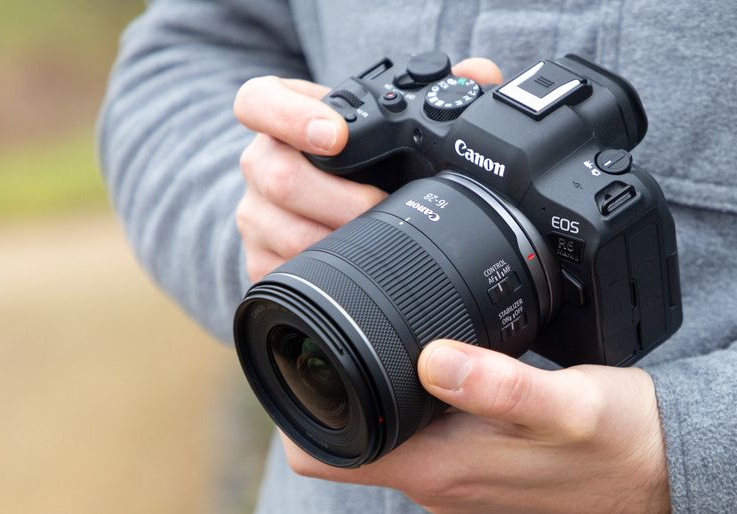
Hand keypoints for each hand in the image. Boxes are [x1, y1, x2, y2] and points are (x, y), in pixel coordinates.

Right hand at [234, 58, 503, 280]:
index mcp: (280, 116)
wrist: (324, 205)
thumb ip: (431, 91)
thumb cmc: (355, 157)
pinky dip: (320, 275)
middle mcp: (261, 163)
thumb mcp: (380, 121)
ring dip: (333, 239)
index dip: (289, 116)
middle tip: (379, 205)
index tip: (335, 135)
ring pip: (280, 230)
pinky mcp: (258, 258)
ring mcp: (254, 213)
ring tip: (374, 241)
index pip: (258, 102)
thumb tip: (482, 75)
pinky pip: (281, 271)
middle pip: (276, 176)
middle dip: (337, 197)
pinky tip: (350, 272)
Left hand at [281, 340, 671, 513]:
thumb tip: (429, 355)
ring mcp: (455, 478)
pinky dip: (412, 397)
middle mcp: (435, 481)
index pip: (322, 452)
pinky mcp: (478, 465)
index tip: (305, 342)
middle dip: (330, 380)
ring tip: (383, 326)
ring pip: (382, 431)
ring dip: (372, 386)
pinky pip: (421, 431)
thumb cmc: (619, 440)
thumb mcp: (565, 405)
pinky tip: (435, 358)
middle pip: (345, 437)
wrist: (666, 469)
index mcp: (439, 468)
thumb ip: (499, 384)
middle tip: (340, 314)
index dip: (296, 402)